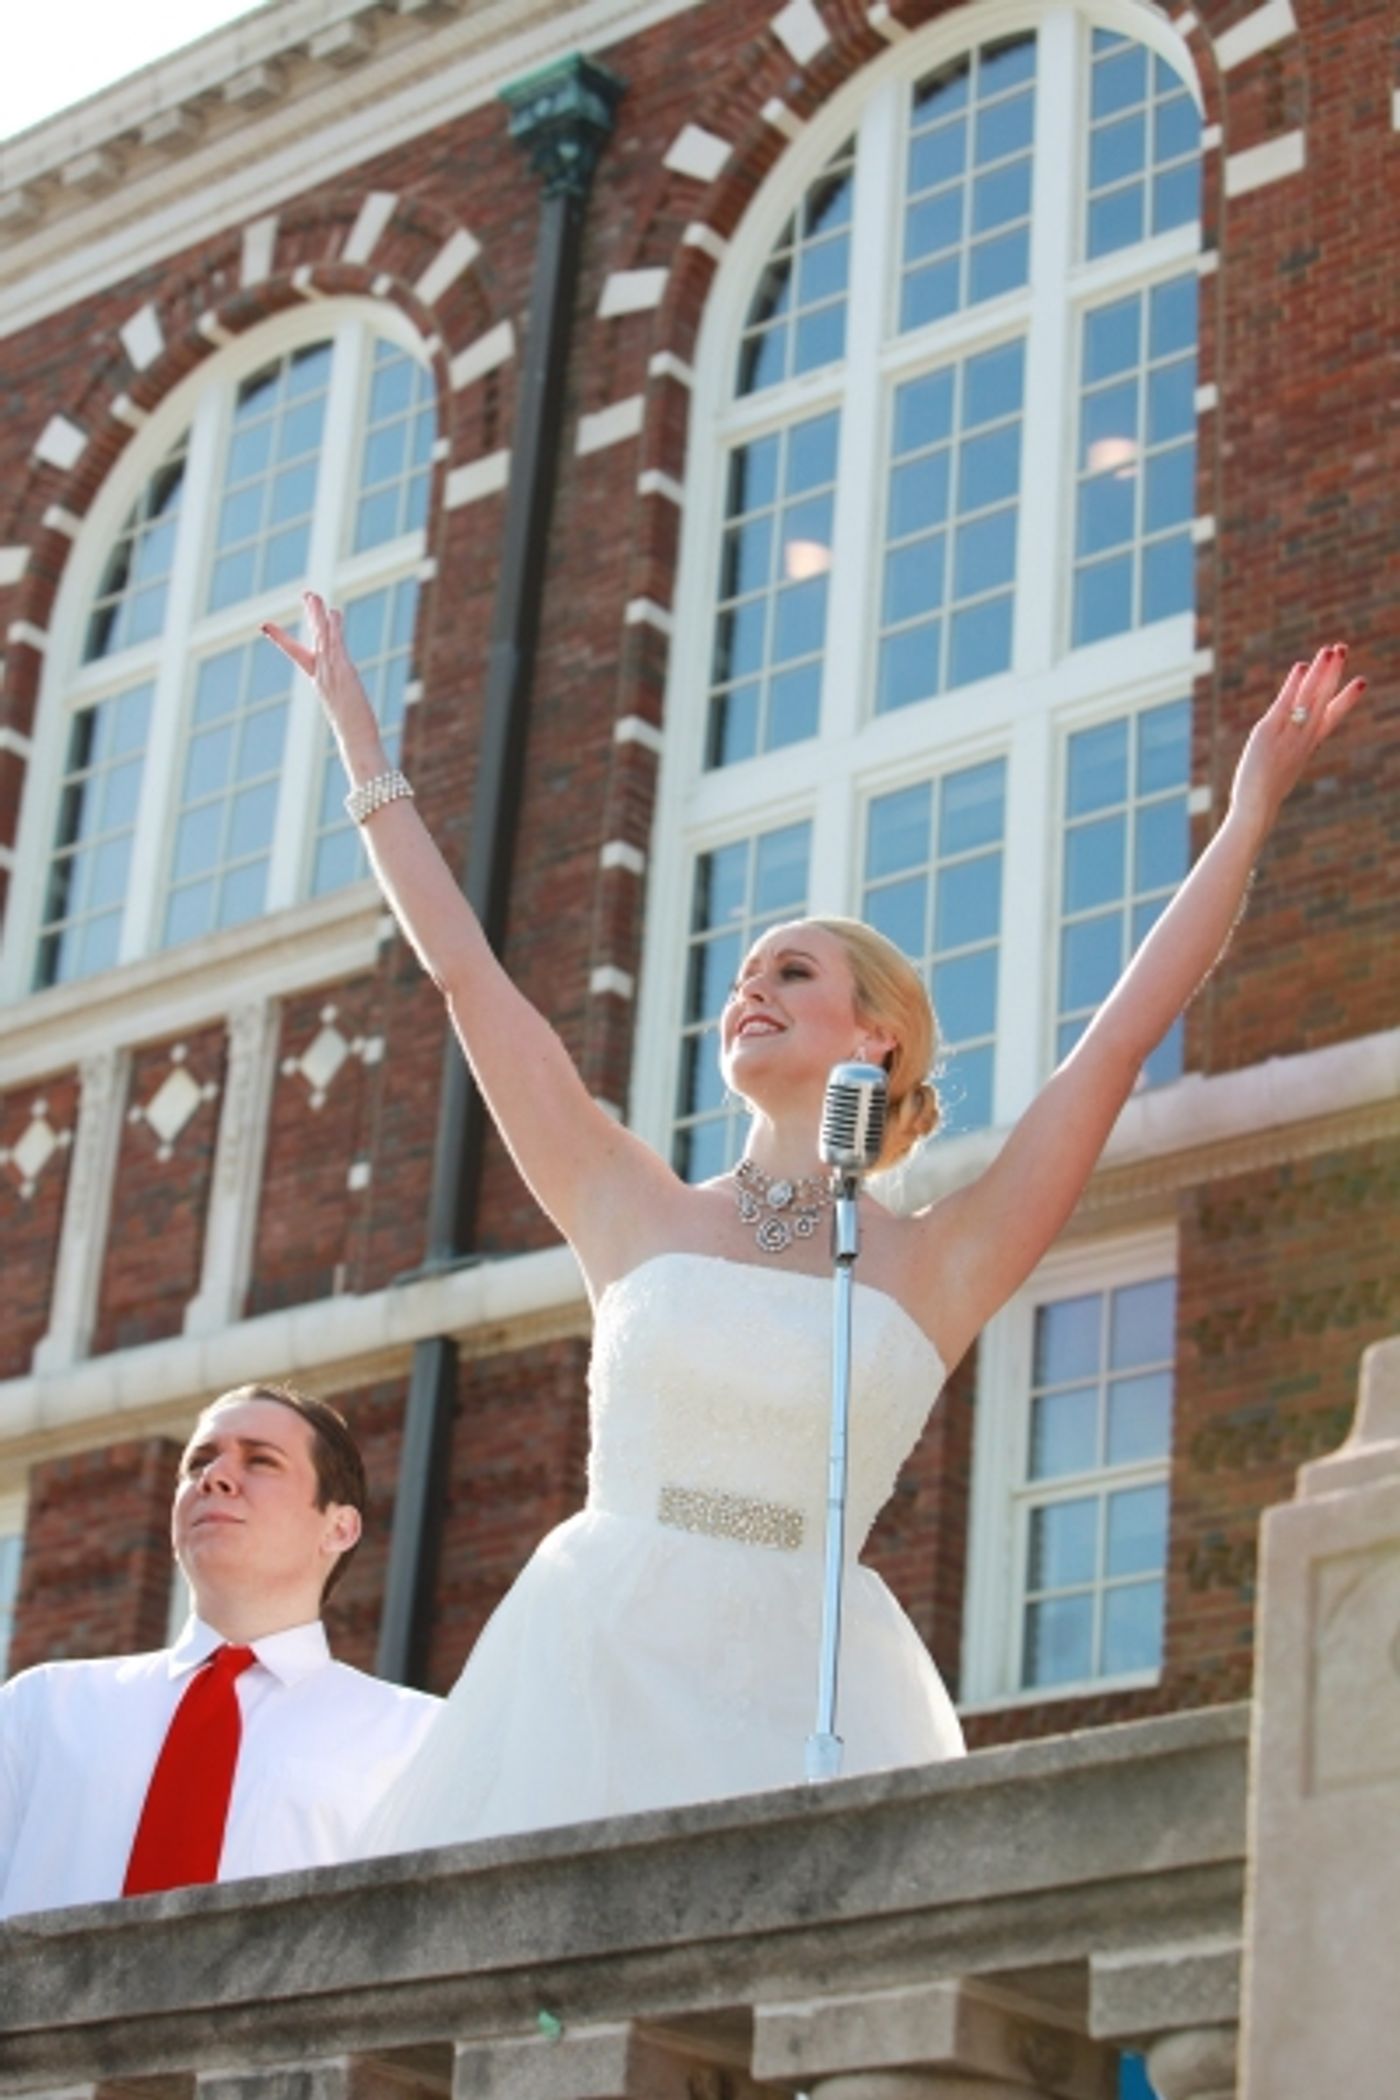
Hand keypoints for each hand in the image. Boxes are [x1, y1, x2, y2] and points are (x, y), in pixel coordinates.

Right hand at [262, 593, 384, 770]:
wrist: (356, 741)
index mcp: (319, 681)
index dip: (282, 640)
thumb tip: (343, 696)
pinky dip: (334, 629)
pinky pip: (337, 646)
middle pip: (313, 639)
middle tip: (307, 594)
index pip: (297, 655)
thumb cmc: (353, 730)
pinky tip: (333, 614)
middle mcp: (322, 674)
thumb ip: (340, 698)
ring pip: (323, 638)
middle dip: (311, 616)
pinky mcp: (344, 674)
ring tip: (314, 596)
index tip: (264, 626)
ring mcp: (331, 673)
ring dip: (319, 615)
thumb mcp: (343, 708)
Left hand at [1230, 643, 1366, 834]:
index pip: (1332, 717)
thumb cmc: (1267, 791)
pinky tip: (1302, 666)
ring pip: (1310, 697)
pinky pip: (1286, 703)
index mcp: (1309, 746)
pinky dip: (1294, 685)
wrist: (1257, 807)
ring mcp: (1289, 734)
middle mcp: (1304, 737)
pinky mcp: (1269, 732)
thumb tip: (1291, 741)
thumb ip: (1292, 750)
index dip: (1347, 699)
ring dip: (1320, 672)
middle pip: (1324, 699)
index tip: (1361, 682)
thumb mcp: (1286, 767)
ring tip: (1330, 649)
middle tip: (1342, 649)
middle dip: (1334, 673)